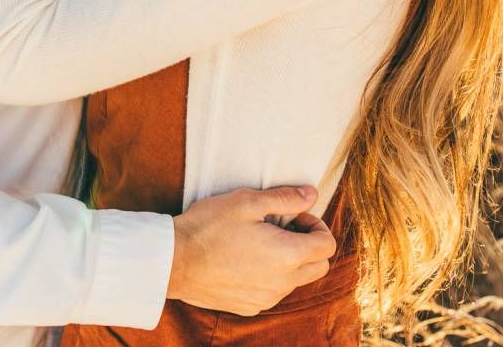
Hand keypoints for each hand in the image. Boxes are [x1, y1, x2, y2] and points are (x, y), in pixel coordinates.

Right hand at [168, 185, 336, 314]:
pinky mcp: (250, 306)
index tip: (296, 215)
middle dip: (310, 244)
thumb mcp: (248, 202)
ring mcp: (266, 298)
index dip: (317, 225)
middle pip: (319, 266)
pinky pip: (275, 291)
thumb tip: (311, 195)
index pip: (327, 245)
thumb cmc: (209, 227)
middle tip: (285, 226)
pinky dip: (273, 274)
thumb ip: (284, 198)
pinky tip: (248, 257)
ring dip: (292, 260)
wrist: (175, 262)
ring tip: (263, 239)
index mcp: (286, 255)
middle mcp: (282, 283)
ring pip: (297, 280)